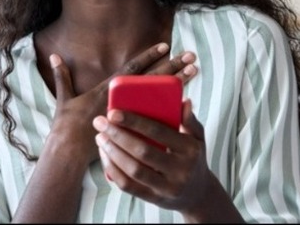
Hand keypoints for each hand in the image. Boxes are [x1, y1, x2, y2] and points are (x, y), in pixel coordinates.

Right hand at [47, 43, 197, 165]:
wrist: (69, 152)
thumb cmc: (67, 125)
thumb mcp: (64, 98)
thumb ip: (62, 76)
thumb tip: (54, 55)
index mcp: (107, 90)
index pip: (132, 69)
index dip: (148, 56)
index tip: (166, 45)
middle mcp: (122, 100)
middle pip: (153, 80)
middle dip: (172, 66)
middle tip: (191, 55)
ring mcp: (130, 115)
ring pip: (160, 96)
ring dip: (178, 83)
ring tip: (195, 71)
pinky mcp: (134, 130)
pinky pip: (157, 118)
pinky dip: (171, 110)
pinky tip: (187, 101)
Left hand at [93, 99, 214, 213]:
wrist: (199, 194)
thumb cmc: (193, 159)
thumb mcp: (198, 139)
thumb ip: (190, 120)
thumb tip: (184, 101)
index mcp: (190, 149)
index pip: (158, 132)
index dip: (134, 122)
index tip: (113, 112)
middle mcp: (180, 170)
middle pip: (142, 151)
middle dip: (117, 135)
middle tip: (100, 122)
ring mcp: (167, 187)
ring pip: (133, 170)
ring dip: (112, 152)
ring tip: (100, 137)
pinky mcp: (154, 199)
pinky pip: (128, 186)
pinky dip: (113, 170)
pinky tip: (105, 156)